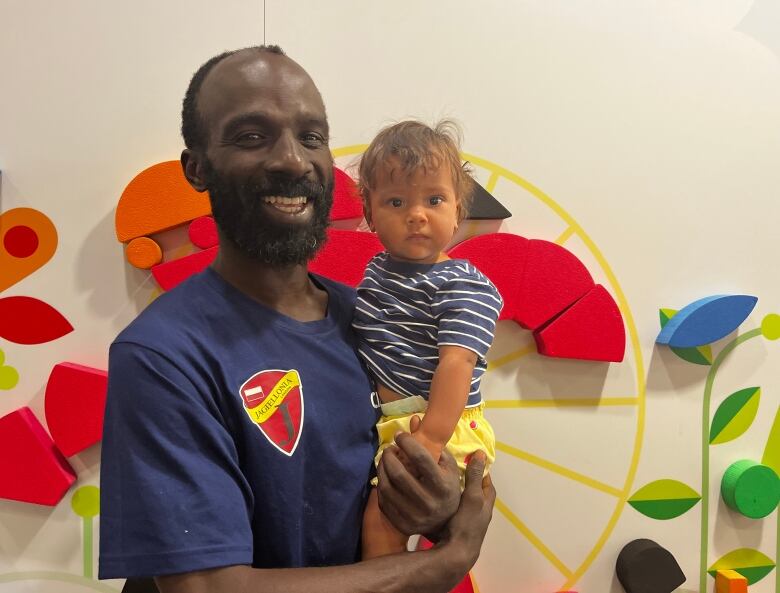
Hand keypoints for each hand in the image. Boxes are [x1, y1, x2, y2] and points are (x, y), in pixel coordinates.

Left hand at [376, 428, 460, 537]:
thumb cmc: (447, 489)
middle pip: (399, 473)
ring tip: (384, 460)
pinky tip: (384, 476)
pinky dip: (381, 485)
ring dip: (382, 469)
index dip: (407, 442)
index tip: (399, 435)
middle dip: (389, 456)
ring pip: (387, 487)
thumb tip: (414, 419)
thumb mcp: (447, 467)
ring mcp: (414, 516)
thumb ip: (432, 445)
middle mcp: (429, 502)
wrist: (446, 524)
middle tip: (388, 449)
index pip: (420, 458)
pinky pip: (384, 500)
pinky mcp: (402, 525)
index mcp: (443, 486)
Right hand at [435, 451, 495, 566]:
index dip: (481, 470)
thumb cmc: (466, 524)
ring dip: (454, 491)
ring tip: (441, 480)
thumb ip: (475, 477)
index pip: (487, 482)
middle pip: (475, 491)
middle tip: (453, 469)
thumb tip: (480, 454)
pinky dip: (446, 502)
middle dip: (466, 480)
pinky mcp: (455, 527)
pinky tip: (435, 499)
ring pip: (462, 501)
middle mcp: (479, 512)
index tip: (470, 459)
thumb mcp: (472, 497)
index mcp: (486, 503)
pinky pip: (452, 509)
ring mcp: (467, 521)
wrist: (455, 553)